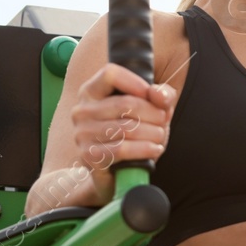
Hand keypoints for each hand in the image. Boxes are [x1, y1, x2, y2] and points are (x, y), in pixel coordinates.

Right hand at [69, 63, 176, 204]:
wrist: (114, 172)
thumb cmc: (132, 135)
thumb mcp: (150, 111)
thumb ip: (160, 96)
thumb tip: (159, 94)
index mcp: (91, 91)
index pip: (110, 73)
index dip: (137, 83)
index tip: (153, 97)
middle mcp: (81, 110)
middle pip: (126, 103)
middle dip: (154, 114)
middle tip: (163, 122)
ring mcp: (82, 134)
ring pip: (127, 128)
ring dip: (153, 133)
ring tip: (159, 137)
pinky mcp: (88, 156)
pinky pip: (122, 149)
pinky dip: (144, 149)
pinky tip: (154, 149)